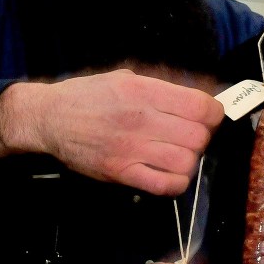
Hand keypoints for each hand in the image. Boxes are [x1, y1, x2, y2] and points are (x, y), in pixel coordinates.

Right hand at [0, 69, 224, 195]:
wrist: (50, 118)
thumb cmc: (89, 94)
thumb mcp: (126, 78)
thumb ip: (161, 86)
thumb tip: (199, 94)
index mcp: (145, 91)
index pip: (201, 106)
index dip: (213, 113)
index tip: (208, 116)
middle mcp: (141, 119)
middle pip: (198, 136)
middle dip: (202, 137)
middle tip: (191, 135)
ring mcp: (131, 148)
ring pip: (186, 161)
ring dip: (189, 159)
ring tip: (179, 153)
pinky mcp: (121, 172)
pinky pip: (165, 185)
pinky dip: (176, 182)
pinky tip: (170, 172)